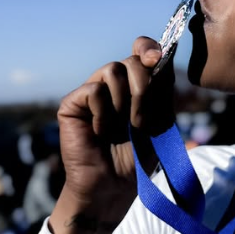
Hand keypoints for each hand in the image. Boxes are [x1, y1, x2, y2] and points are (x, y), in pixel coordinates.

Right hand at [49, 36, 174, 233]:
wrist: (115, 186)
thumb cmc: (139, 156)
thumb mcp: (161, 120)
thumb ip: (162, 89)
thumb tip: (161, 55)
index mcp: (137, 85)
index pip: (142, 50)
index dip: (148, 47)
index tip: (156, 58)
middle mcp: (114, 85)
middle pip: (131, 60)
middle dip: (144, 88)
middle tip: (141, 119)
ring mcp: (92, 92)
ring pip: (112, 69)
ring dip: (125, 101)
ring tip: (122, 128)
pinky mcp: (72, 104)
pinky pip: (93, 89)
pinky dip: (103, 112)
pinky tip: (101, 131)